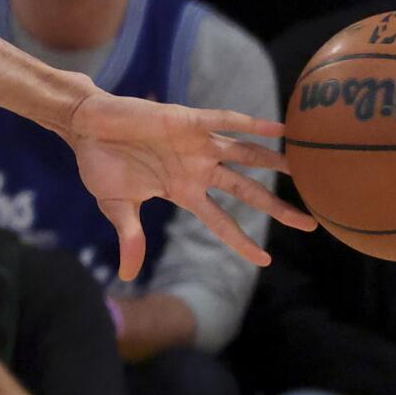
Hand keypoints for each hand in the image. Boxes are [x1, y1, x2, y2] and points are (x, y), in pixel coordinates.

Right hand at [61, 91, 311, 279]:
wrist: (85, 126)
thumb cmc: (99, 163)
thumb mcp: (115, 206)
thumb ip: (130, 237)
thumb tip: (129, 275)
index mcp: (182, 191)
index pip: (220, 222)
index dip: (242, 241)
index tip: (265, 260)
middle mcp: (197, 169)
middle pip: (246, 191)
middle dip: (277, 208)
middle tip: (310, 223)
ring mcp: (196, 144)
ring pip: (245, 155)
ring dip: (274, 162)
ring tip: (305, 169)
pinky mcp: (188, 120)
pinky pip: (226, 121)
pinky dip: (253, 125)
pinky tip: (279, 130)